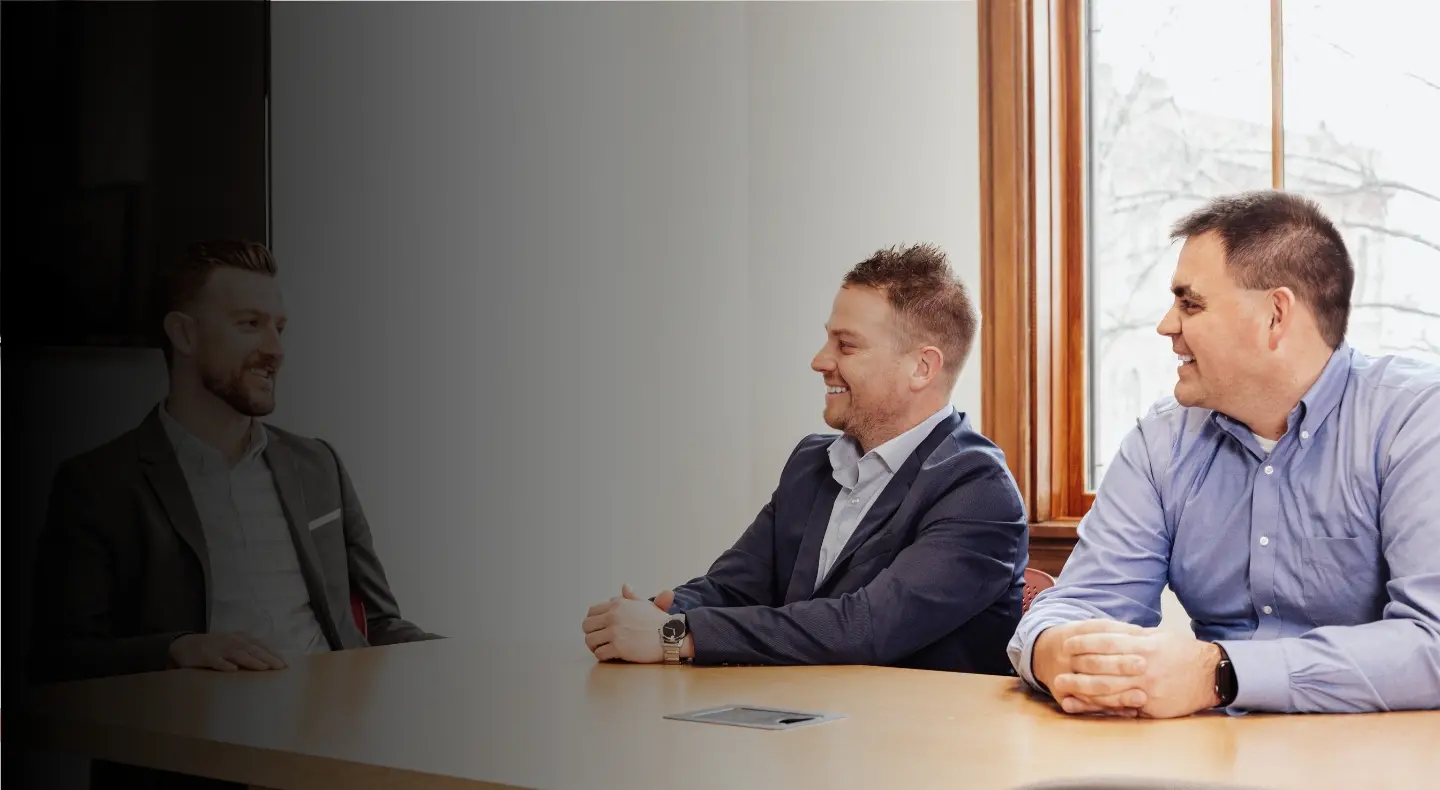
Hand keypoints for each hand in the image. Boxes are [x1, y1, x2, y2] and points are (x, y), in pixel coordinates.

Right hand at [168, 632, 287, 671]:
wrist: (184, 644)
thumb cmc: (214, 647)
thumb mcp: (232, 644)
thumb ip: (247, 650)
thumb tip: (269, 662)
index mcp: (240, 638)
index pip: (260, 644)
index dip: (273, 653)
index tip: (286, 663)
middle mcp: (231, 641)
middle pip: (253, 649)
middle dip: (268, 657)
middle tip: (281, 667)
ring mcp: (218, 648)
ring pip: (238, 654)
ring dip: (252, 660)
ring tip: (264, 668)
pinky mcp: (205, 656)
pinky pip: (216, 661)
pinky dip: (224, 665)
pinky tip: (232, 670)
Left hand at [582, 584, 679, 662]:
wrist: (670, 635)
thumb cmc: (659, 621)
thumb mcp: (645, 604)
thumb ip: (631, 597)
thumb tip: (625, 586)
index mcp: (617, 604)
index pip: (591, 611)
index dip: (593, 621)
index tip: (599, 628)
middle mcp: (613, 616)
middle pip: (587, 626)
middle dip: (591, 634)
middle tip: (599, 640)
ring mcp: (614, 632)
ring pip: (590, 640)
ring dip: (595, 646)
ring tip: (603, 648)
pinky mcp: (618, 647)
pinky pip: (599, 653)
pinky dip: (603, 656)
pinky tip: (611, 655)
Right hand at [1033, 619, 1148, 716]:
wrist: (1042, 654)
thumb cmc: (1076, 641)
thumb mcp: (1087, 628)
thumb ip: (1112, 630)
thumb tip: (1142, 633)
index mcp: (1070, 637)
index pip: (1096, 639)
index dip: (1119, 642)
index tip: (1142, 647)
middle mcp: (1064, 658)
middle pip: (1093, 663)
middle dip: (1119, 665)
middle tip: (1144, 666)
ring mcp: (1060, 679)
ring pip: (1090, 690)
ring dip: (1117, 695)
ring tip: (1141, 697)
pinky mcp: (1062, 698)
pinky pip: (1086, 707)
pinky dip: (1109, 710)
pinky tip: (1130, 712)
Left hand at [1050, 628, 1221, 718]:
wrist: (1211, 676)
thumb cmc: (1181, 652)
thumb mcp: (1158, 636)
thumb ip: (1132, 634)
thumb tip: (1104, 628)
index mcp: (1146, 645)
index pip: (1108, 642)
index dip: (1085, 642)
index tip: (1067, 643)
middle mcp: (1145, 667)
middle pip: (1104, 667)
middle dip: (1077, 668)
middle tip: (1057, 668)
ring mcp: (1148, 689)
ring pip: (1109, 690)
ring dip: (1082, 690)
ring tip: (1062, 688)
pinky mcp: (1152, 707)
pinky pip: (1121, 707)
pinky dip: (1100, 706)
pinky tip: (1084, 705)